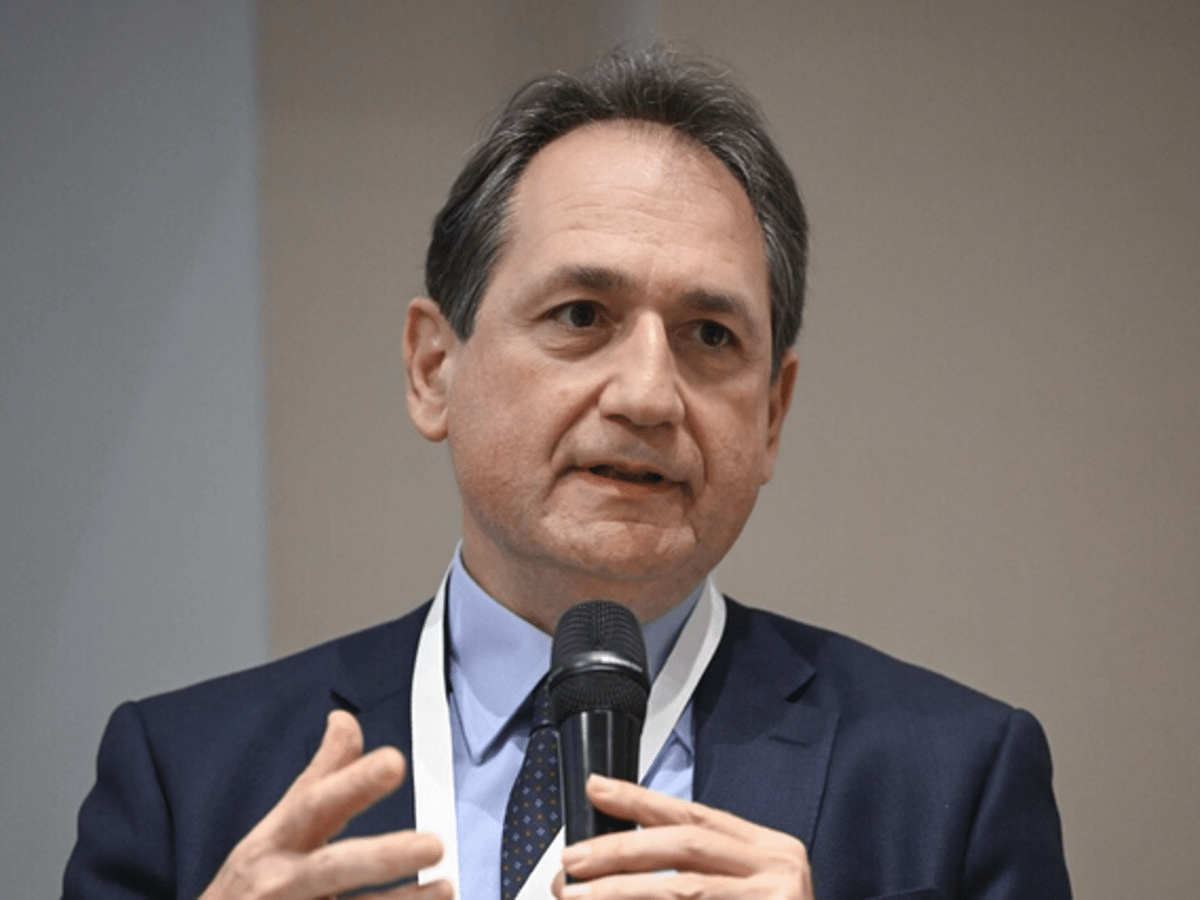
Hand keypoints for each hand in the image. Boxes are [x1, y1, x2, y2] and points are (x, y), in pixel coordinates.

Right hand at [199, 710, 451, 899]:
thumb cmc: (256, 877)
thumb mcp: (279, 823)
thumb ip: (322, 774)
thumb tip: (345, 719)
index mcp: (277, 839)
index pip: (316, 802)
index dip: (354, 782)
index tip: (395, 761)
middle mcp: (283, 880)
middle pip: (335, 866)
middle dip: (384, 856)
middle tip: (435, 844)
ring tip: (447, 887)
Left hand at [553, 775, 812, 899]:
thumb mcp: (743, 887)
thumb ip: (695, 868)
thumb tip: (615, 856)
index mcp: (770, 848)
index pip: (694, 815)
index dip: (641, 800)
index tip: (595, 789)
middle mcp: (779, 867)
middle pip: (685, 845)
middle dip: (620, 849)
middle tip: (572, 861)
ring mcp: (777, 899)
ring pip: (682, 888)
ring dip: (621, 890)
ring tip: (577, 895)